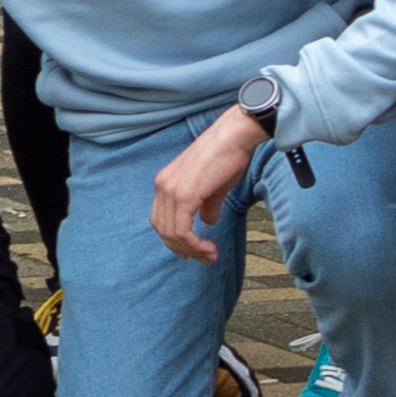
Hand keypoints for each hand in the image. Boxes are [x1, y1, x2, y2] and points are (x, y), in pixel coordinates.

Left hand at [147, 108, 263, 254]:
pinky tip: (208, 248)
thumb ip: (207, 205)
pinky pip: (182, 230)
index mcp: (165, 183)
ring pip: (171, 233)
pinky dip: (193, 244)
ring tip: (210, 256)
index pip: (161, 219)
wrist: (234, 137)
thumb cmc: (227, 157)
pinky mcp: (184, 195)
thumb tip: (208, 221)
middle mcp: (162, 186)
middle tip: (203, 259)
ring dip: (191, 250)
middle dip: (182, 249)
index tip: (191, 252)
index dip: (173, 240)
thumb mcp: (214, 186)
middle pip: (162, 229)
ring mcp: (170, 190)